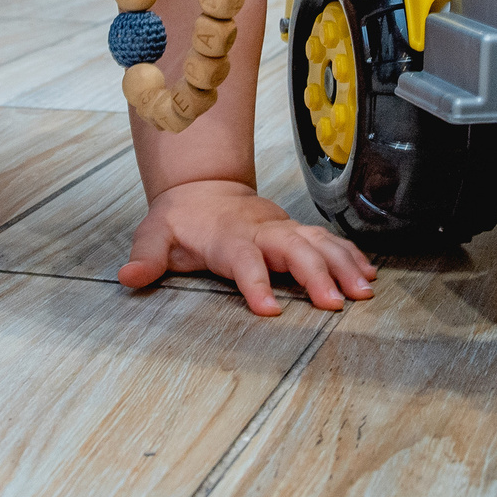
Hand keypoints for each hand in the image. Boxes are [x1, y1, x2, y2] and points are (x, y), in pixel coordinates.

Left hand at [122, 179, 375, 315]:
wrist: (204, 187)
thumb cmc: (181, 218)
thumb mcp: (154, 233)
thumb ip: (146, 256)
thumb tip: (128, 275)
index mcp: (227, 237)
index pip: (243, 259)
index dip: (255, 282)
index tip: (269, 308)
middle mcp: (261, 232)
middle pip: (293, 249)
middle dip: (316, 274)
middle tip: (334, 303)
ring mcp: (282, 230)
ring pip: (318, 243)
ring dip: (342, 265)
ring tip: (363, 291)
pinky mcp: (296, 232)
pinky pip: (328, 242)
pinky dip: (349, 255)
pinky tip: (367, 274)